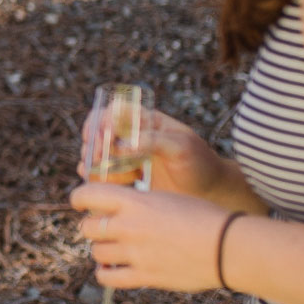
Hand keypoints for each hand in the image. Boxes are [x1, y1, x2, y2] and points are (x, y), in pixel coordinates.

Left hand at [68, 181, 234, 292]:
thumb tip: (121, 207)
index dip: (80, 198)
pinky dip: (105, 274)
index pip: (86, 194)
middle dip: (93, 228)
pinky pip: (107, 278)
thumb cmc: (205, 218)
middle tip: (105, 229)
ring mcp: (134, 253)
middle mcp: (128, 226)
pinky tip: (112, 270)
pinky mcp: (143, 276)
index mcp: (134, 201)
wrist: (227, 246)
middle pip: (87, 227)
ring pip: (96, 252)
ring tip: (114, 250)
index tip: (82, 202)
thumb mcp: (168, 197)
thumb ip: (140, 203)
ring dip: (102, 251)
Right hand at [79, 107, 227, 199]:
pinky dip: (102, 181)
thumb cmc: (200, 164)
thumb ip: (153, 141)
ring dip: (97, 166)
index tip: (99, 137)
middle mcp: (132, 136)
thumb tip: (121, 144)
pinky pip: (101, 176)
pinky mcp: (126, 178)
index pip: (112, 111)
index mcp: (146, 121)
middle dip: (93, 145)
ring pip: (94, 156)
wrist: (209, 192)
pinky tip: (124, 186)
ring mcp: (127, 157)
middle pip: (96, 132)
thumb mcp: (181, 147)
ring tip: (123, 177)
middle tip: (100, 160)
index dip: (100, 121)